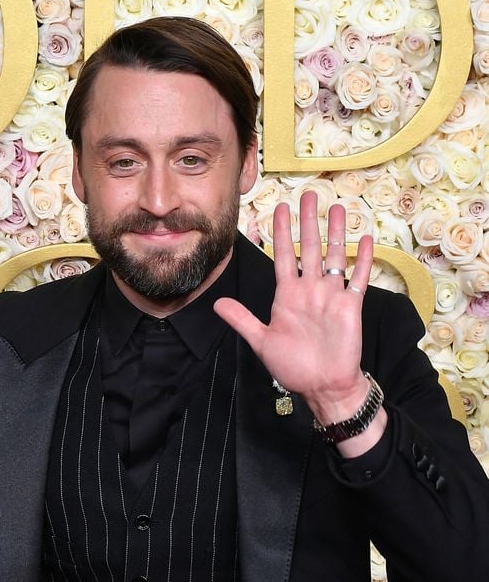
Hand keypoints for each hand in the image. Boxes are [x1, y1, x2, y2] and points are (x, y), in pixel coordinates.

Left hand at [214, 191, 373, 424]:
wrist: (322, 386)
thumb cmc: (293, 366)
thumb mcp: (262, 341)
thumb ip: (242, 320)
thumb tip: (217, 304)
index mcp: (287, 294)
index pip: (283, 255)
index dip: (280, 232)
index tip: (279, 209)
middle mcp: (310, 289)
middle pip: (309, 247)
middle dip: (308, 221)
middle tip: (309, 195)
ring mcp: (331, 296)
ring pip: (334, 256)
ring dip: (335, 233)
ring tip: (337, 208)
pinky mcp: (351, 306)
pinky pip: (357, 278)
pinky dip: (362, 259)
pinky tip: (365, 239)